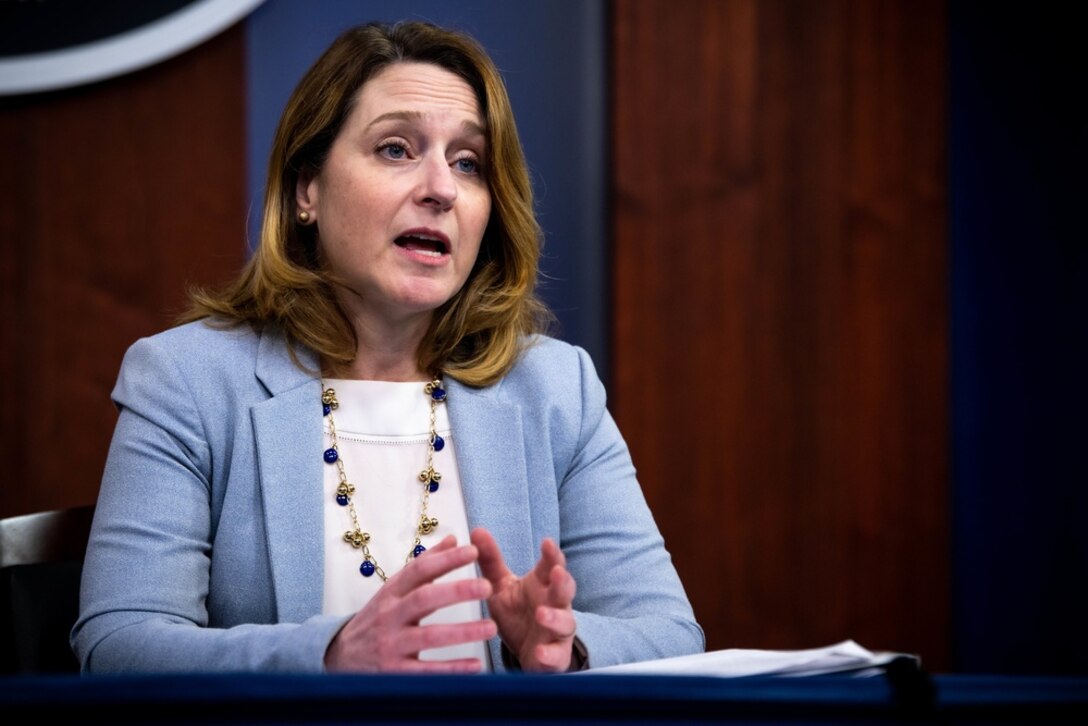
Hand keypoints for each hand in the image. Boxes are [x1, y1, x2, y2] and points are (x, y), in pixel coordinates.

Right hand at [324, 535, 496, 671]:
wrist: (340, 658)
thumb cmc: (376, 620)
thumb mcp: (394, 590)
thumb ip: (424, 565)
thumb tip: (452, 539)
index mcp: (392, 592)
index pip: (419, 570)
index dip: (446, 560)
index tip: (473, 551)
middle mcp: (390, 615)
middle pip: (424, 598)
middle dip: (457, 591)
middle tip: (487, 586)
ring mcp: (390, 644)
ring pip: (429, 636)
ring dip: (462, 632)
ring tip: (491, 627)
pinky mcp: (393, 673)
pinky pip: (426, 672)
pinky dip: (451, 669)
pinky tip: (475, 665)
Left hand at [471, 527, 576, 671]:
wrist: (526, 651)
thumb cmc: (517, 614)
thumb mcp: (501, 586)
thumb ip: (491, 560)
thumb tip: (477, 530)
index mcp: (542, 585)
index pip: (552, 565)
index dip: (552, 554)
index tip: (546, 542)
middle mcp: (555, 605)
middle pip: (565, 590)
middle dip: (563, 581)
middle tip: (557, 572)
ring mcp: (557, 631)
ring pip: (565, 622)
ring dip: (555, 618)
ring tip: (542, 614)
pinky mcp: (555, 656)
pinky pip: (556, 656)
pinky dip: (549, 655)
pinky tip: (540, 652)